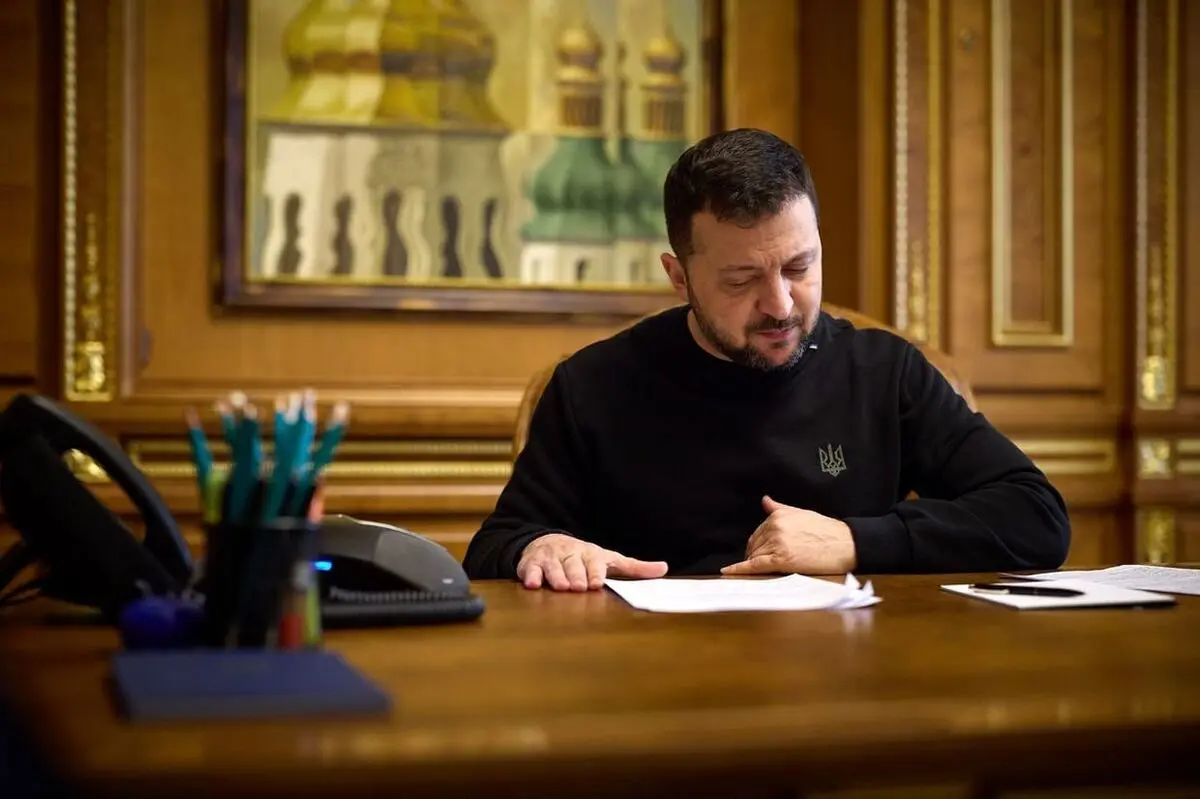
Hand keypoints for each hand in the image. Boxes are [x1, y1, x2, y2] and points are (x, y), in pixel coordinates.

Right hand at [517, 533, 668, 590]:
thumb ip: (634, 567)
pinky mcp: (531, 563)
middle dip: (576, 575)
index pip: (594, 563)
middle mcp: (570, 554)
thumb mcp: (610, 560)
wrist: (549, 543)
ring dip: (556, 577)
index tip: (597, 582)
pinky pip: (529, 569)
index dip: (595, 572)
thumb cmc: (584, 558)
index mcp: (591, 554)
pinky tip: (532, 584)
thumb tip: (664, 568)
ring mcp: (550, 558)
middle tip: (579, 587)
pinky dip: (530, 575)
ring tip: (560, 587)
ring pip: (553, 567)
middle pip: (573, 565)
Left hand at [721, 496, 856, 575]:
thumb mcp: (801, 513)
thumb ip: (780, 508)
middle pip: (754, 545)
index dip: (756, 545)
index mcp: (778, 516)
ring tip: (755, 572)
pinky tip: (728, 572)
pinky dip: (739, 569)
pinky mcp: (782, 560)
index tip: (756, 552)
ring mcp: (777, 544)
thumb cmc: (827, 530)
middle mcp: (775, 528)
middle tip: (757, 565)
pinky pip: (755, 565)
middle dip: (753, 555)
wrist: (846, 544)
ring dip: (751, 564)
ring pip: (754, 556)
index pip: (758, 533)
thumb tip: (765, 500)